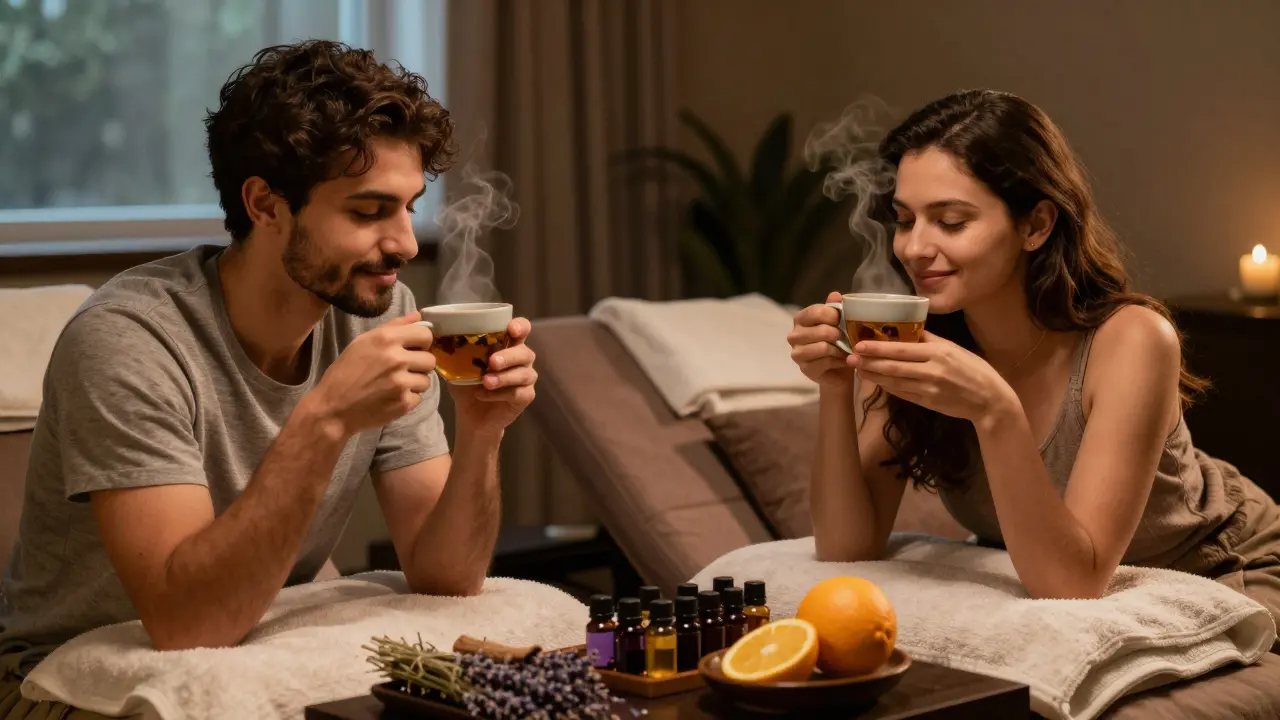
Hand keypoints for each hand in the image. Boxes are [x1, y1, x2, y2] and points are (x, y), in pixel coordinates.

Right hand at [310, 311, 435, 435]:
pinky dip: (408, 399)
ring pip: (426, 380)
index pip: (426, 334)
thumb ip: (393, 327)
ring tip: (396, 385)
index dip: (422, 342)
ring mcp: (401, 382)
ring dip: (415, 383)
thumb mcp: (363, 342)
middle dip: (420, 365)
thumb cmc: (345, 372)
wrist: (333, 407)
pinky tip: (392, 397)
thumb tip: (418, 316)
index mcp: (386, 339)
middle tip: (404, 369)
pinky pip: (419, 397)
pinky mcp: (404, 403)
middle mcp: (397, 359)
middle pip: (430, 359)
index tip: (414, 349)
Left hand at [449, 317, 536, 435]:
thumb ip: (455, 349)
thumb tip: (435, 333)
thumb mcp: (457, 365)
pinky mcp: (525, 397)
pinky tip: (482, 394)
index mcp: (508, 345)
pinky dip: (499, 394)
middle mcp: (521, 360)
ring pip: (525, 374)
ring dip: (504, 377)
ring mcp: (525, 379)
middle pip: (525, 353)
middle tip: (492, 361)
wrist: (469, 415)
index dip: (520, 326)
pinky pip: (518, 393)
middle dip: (509, 356)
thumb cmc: (467, 385)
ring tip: (485, 382)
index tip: (511, 329)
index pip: (522, 329)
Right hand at [787, 291, 854, 390]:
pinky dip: (838, 361)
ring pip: (823, 347)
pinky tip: (842, 361)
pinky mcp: (804, 368)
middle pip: (821, 330)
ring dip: (839, 349)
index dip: (833, 315)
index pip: (815, 312)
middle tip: (847, 338)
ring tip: (846, 350)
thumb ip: (835, 308)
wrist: (839, 369)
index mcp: (801, 319)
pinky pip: (825, 362)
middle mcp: (794, 335)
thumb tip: (835, 294)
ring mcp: (797, 353)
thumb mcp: (838, 322)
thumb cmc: (837, 342)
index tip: (842, 320)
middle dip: (839, 335)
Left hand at [848, 331, 1017, 421]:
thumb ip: (929, 340)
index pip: (901, 349)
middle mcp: (931, 371)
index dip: (878, 348)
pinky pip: (902, 394)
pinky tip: (876, 381)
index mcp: (938, 353)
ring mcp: (928, 389)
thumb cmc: (973, 369)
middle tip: (850, 358)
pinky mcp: (927, 403)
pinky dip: (887, 387)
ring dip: (874, 376)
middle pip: (893, 366)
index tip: (859, 344)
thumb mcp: (953, 349)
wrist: (989, 400)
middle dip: (869, 362)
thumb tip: (906, 328)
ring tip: (858, 369)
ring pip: (894, 382)